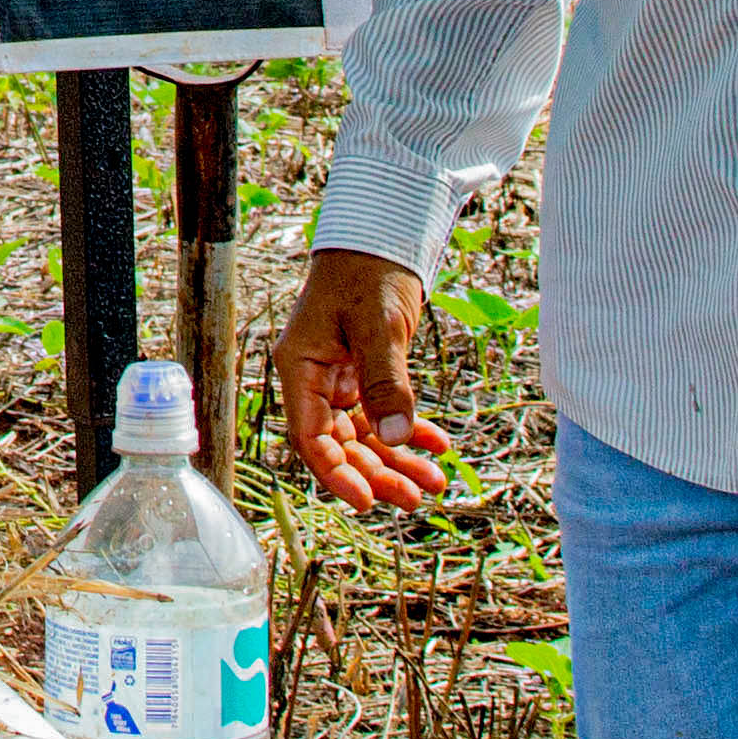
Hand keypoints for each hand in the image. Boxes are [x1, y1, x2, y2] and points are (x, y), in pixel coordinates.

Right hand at [275, 250, 450, 511]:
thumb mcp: (378, 327)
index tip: (368, 501)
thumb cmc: (369, 272)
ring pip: (364, 435)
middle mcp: (314, 379)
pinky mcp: (363, 374)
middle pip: (340, 443)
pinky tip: (437, 444)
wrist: (382, 237)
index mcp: (300, 367)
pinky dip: (409, 431)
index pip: (310, 437)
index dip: (336, 474)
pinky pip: (383, 415)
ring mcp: (338, 379)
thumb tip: (395, 438)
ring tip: (434, 480)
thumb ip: (385, 383)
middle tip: (417, 495)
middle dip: (378, 472)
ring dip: (397, 458)